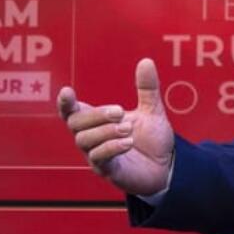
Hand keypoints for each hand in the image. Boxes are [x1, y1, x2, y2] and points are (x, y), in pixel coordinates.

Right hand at [57, 58, 174, 195]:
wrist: (167, 166)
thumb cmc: (152, 139)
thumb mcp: (152, 110)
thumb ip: (147, 88)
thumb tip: (146, 61)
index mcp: (97, 122)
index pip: (71, 111)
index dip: (65, 102)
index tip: (67, 91)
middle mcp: (92, 138)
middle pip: (75, 123)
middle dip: (96, 115)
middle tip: (119, 112)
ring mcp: (96, 156)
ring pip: (84, 141)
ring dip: (105, 132)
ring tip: (128, 129)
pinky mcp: (107, 171)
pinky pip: (99, 159)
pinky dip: (111, 148)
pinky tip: (128, 143)